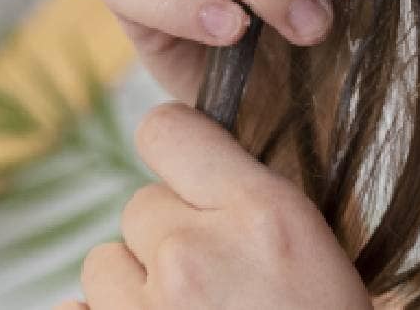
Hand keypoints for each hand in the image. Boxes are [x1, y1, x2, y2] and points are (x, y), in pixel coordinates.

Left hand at [62, 102, 371, 308]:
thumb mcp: (314, 256)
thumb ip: (248, 208)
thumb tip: (185, 174)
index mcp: (261, 214)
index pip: (166, 129)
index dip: (177, 151)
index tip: (191, 175)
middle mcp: (193, 252)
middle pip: (139, 206)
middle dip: (169, 240)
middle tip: (219, 288)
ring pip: (104, 263)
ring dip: (136, 290)